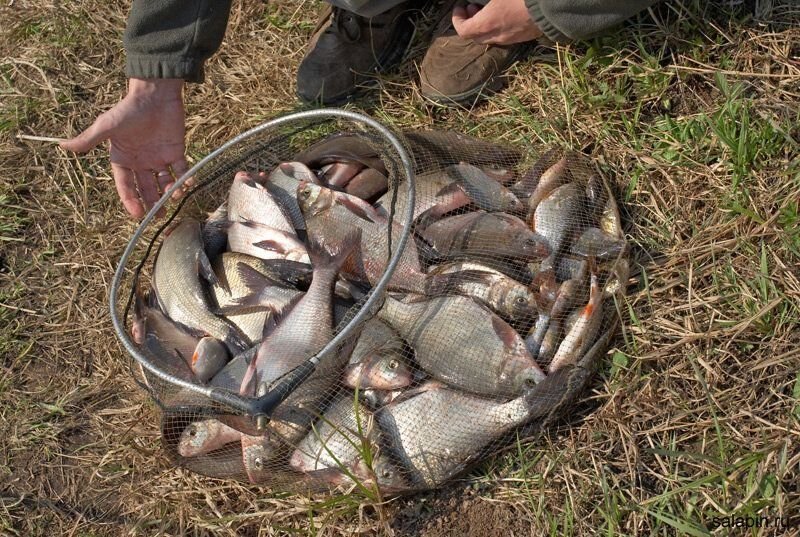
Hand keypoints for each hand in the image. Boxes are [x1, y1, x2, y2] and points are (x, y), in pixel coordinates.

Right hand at [61, 78, 188, 218]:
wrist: (154, 94)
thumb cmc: (129, 110)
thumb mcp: (106, 126)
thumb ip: (88, 140)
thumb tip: (62, 146)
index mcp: (122, 158)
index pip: (125, 185)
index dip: (130, 200)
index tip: (137, 214)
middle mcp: (141, 161)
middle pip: (146, 188)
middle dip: (151, 202)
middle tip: (158, 216)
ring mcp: (159, 158)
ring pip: (164, 182)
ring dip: (169, 192)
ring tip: (172, 200)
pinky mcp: (176, 152)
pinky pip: (181, 170)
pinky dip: (184, 179)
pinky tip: (186, 186)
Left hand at [452, 0, 542, 44]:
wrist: (551, 7)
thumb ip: (485, 0)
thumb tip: (482, 2)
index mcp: (487, 24)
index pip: (463, 30)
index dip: (457, 20)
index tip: (460, 7)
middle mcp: (496, 35)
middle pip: (475, 36)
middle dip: (470, 22)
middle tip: (472, 7)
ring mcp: (509, 39)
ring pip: (489, 37)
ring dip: (483, 25)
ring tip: (488, 10)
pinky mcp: (521, 38)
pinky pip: (503, 36)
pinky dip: (497, 27)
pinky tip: (504, 14)